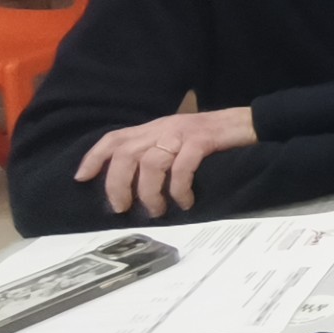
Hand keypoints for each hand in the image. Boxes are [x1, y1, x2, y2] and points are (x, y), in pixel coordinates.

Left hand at [76, 106, 256, 216]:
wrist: (251, 122)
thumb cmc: (216, 136)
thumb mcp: (180, 139)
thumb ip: (159, 151)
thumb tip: (136, 180)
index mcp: (155, 127)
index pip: (114, 138)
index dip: (94, 157)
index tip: (81, 178)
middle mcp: (164, 128)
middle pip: (125, 154)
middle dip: (117, 184)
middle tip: (121, 208)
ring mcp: (182, 133)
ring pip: (150, 163)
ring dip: (149, 192)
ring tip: (158, 210)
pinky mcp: (202, 140)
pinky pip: (182, 167)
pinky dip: (179, 188)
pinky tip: (185, 202)